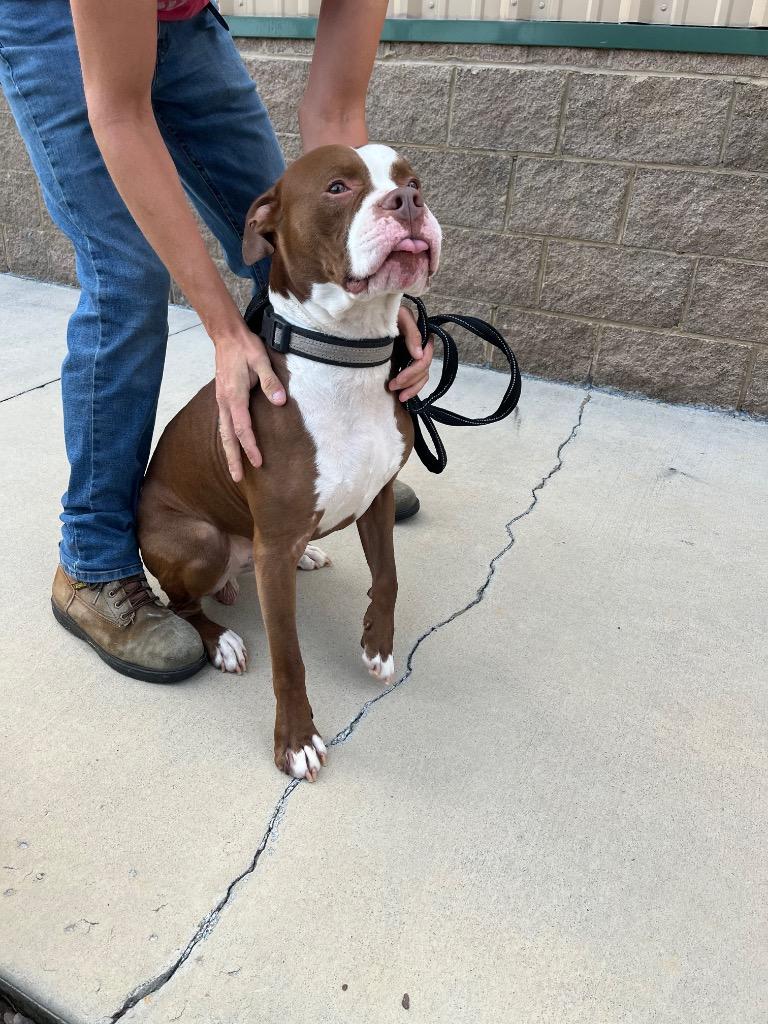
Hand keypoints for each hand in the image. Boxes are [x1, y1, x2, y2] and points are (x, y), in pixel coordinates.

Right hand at [214, 323, 286, 481]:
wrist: (226, 335)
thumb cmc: (246, 347)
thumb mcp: (261, 360)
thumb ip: (270, 381)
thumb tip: (279, 401)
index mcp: (234, 395)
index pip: (243, 427)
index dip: (251, 446)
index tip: (259, 462)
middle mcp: (224, 402)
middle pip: (228, 436)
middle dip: (233, 458)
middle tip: (237, 478)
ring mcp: (220, 401)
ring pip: (223, 432)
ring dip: (229, 452)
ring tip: (234, 471)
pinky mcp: (222, 399)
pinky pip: (224, 424)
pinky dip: (228, 439)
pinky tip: (233, 447)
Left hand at [389, 305, 433, 402]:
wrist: (370, 316)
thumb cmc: (384, 312)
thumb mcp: (400, 317)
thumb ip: (412, 332)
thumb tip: (419, 355)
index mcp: (421, 336)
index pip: (425, 357)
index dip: (414, 370)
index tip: (399, 377)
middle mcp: (420, 347)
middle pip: (423, 369)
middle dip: (409, 380)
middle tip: (393, 386)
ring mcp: (414, 356)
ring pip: (422, 377)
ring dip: (411, 388)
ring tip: (398, 396)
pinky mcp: (407, 363)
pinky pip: (416, 379)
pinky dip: (411, 389)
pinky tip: (403, 395)